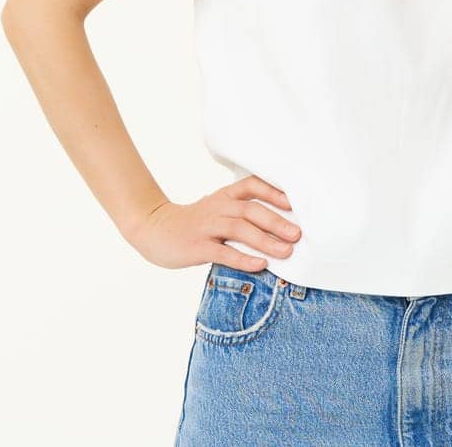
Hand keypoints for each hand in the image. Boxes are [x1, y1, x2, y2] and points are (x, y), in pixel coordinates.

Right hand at [125, 175, 301, 272]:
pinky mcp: (197, 247)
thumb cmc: (194, 222)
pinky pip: (223, 253)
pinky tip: (260, 265)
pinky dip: (243, 259)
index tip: (295, 203)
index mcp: (224, 196)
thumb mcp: (217, 209)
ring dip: (265, 241)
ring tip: (286, 252)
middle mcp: (217, 208)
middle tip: (298, 234)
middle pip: (251, 210)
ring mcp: (206, 227)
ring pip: (240, 230)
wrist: (153, 229)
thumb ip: (242, 212)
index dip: (274, 192)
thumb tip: (281, 225)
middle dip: (277, 222)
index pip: (252, 186)